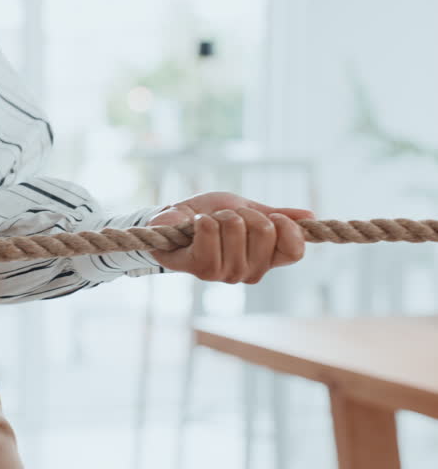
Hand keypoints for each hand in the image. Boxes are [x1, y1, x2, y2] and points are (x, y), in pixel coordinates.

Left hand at [147, 191, 314, 283]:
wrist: (173, 221)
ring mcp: (224, 273)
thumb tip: (309, 216)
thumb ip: (277, 215)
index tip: (272, 216)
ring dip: (220, 214)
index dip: (287, 228)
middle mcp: (248, 272)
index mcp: (265, 260)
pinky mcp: (199, 267)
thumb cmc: (211, 216)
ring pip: (235, 226)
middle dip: (243, 212)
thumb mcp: (247, 209)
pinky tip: (193, 227)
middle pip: (264, 230)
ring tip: (208, 223)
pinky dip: (201, 219)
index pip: (295, 251)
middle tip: (226, 217)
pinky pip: (209, 231)